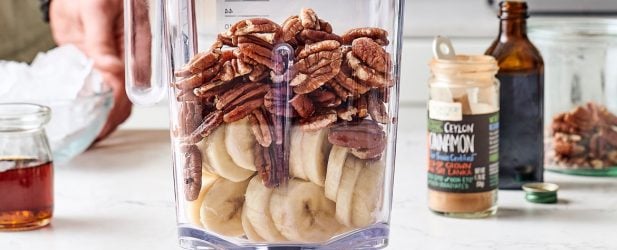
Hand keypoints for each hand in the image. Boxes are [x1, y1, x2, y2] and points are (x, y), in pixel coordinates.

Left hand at [49, 0, 131, 139]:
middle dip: (113, 120)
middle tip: (95, 136)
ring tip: (91, 134)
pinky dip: (95, 105)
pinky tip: (87, 117)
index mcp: (137, 44)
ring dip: (105, 117)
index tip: (103, 125)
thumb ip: (102, 42)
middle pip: (128, 98)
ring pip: (117, 98)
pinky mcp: (99, 62)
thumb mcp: (96, 10)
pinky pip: (101, 88)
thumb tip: (110, 73)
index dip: (118, 108)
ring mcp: (114, 62)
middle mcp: (129, 58)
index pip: (131, 85)